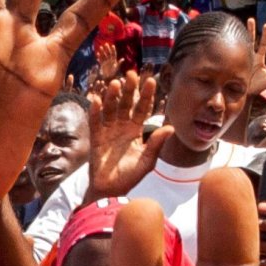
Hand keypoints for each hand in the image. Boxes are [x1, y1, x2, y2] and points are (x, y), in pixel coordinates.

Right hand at [83, 70, 168, 200]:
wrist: (111, 190)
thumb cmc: (130, 176)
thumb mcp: (147, 161)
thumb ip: (156, 144)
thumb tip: (170, 127)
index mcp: (136, 130)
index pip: (143, 109)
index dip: (146, 96)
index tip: (151, 81)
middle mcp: (122, 127)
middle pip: (126, 104)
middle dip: (129, 90)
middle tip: (132, 75)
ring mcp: (108, 131)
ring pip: (111, 109)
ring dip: (112, 97)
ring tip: (115, 84)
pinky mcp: (96, 138)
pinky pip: (95, 122)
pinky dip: (95, 112)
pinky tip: (96, 100)